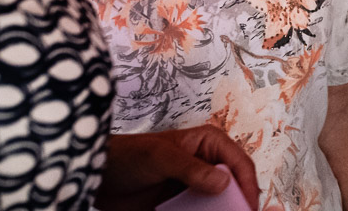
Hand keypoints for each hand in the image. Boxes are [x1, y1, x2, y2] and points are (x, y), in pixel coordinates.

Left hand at [94, 125, 259, 210]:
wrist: (98, 177)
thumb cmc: (129, 155)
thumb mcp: (161, 157)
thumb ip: (192, 169)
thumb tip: (224, 183)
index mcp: (209, 143)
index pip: (239, 163)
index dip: (248, 185)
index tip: (249, 207)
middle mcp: (208, 164)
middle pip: (234, 186)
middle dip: (236, 204)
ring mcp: (196, 186)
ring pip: (219, 204)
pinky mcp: (183, 204)